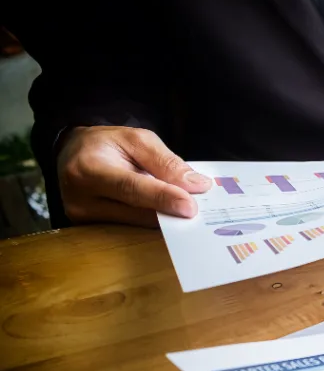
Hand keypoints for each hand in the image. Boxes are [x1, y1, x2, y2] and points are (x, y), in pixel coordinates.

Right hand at [57, 126, 211, 225]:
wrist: (73, 155)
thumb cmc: (106, 145)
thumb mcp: (136, 140)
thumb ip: (166, 162)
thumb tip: (197, 186)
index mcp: (88, 169)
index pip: (131, 188)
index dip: (162, 198)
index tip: (190, 207)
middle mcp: (82, 199)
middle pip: (137, 212)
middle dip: (172, 212)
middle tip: (203, 211)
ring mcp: (84, 219)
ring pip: (138, 225)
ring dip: (166, 219)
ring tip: (189, 210)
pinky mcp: (91, 230)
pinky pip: (132, 230)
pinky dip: (154, 223)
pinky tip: (171, 216)